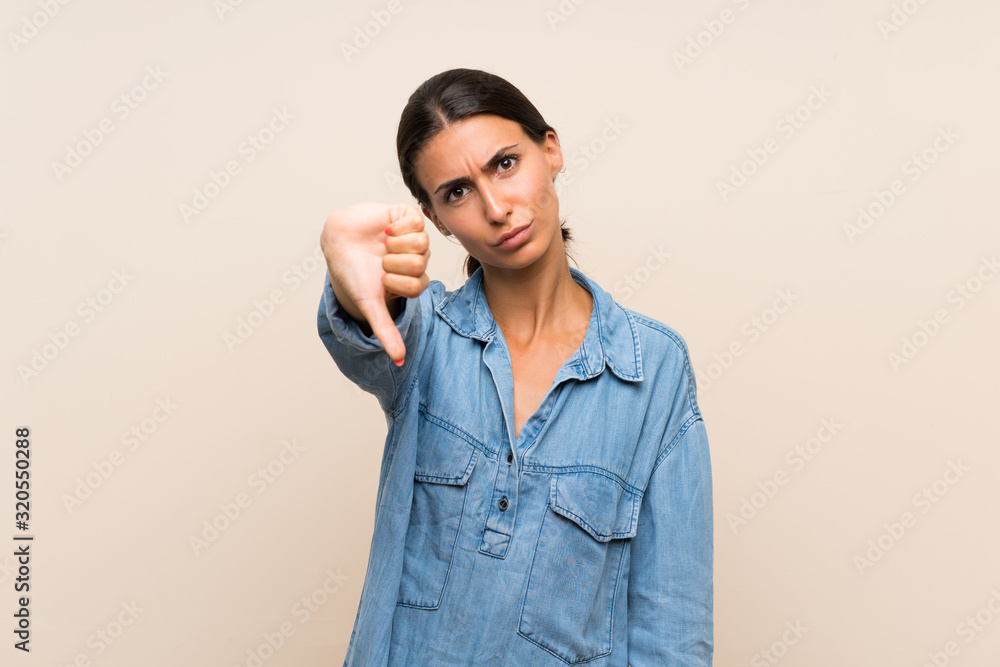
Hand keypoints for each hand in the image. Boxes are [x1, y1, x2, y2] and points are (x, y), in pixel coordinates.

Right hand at [320, 202, 430, 364]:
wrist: (336, 242)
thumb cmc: (353, 273)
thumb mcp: (369, 304)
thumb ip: (386, 331)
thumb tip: (399, 361)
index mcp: (412, 280)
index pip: (420, 286)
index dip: (397, 283)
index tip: (382, 279)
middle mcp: (416, 259)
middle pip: (420, 264)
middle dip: (394, 264)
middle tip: (381, 261)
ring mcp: (413, 238)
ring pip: (421, 244)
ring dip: (395, 246)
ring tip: (382, 245)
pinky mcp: (408, 217)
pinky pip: (417, 222)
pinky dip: (397, 227)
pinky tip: (385, 230)